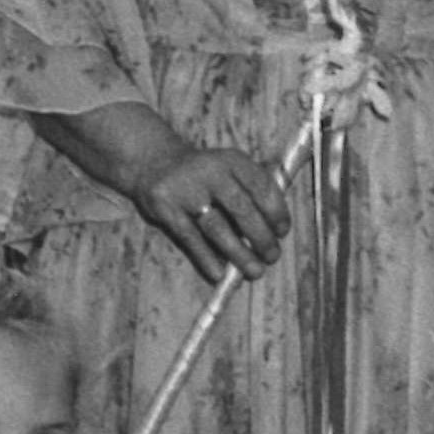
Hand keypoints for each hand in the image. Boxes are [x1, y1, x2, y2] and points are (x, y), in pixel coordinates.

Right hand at [136, 142, 291, 285]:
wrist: (151, 161)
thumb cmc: (202, 174)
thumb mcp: (227, 169)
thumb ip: (250, 191)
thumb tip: (273, 231)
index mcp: (232, 160)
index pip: (261, 185)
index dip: (276, 211)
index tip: (282, 232)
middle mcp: (210, 171)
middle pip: (242, 208)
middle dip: (261, 237)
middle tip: (272, 256)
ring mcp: (186, 189)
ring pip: (217, 227)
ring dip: (239, 253)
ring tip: (255, 271)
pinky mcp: (166, 207)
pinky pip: (190, 238)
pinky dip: (206, 258)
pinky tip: (219, 274)